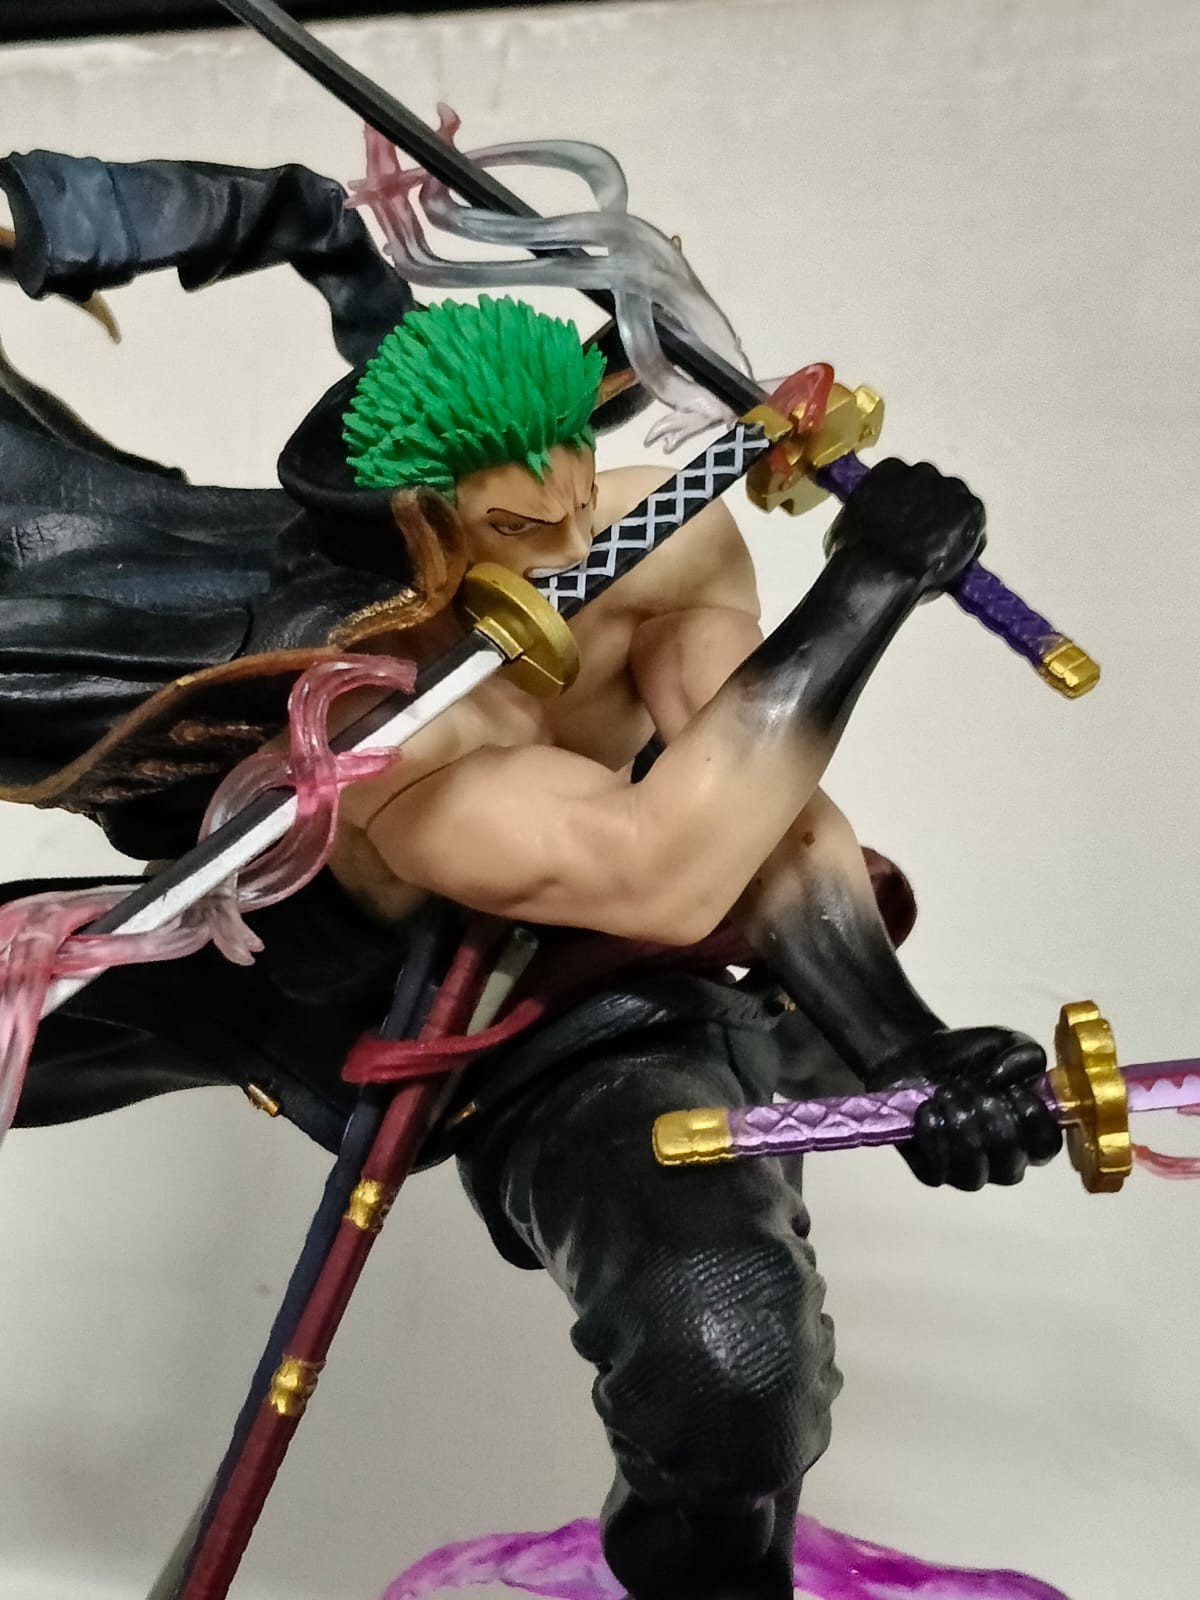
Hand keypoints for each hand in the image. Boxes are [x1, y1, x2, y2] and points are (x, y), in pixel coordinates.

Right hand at [825, 458, 985, 593]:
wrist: (877, 572)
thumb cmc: (852, 552)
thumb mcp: (850, 522)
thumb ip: (869, 514)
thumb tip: (873, 524)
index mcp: (889, 470)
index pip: (903, 480)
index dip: (905, 503)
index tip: (902, 522)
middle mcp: (923, 472)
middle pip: (932, 489)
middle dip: (930, 511)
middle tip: (921, 540)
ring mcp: (949, 490)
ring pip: (955, 507)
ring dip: (950, 525)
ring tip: (939, 554)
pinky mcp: (970, 511)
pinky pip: (973, 527)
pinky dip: (967, 543)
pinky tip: (954, 563)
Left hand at [878, 1026, 1062, 1188]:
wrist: (916, 1056)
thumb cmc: (971, 1057)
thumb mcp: (1006, 1043)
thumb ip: (1024, 1055)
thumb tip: (1005, 1079)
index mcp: (1030, 1133)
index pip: (1046, 1146)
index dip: (1034, 1123)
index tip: (1014, 1091)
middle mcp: (1005, 1160)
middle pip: (1010, 1162)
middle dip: (989, 1119)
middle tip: (967, 1085)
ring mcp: (970, 1171)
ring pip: (975, 1174)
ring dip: (960, 1128)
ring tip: (944, 1093)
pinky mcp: (934, 1172)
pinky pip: (937, 1172)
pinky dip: (933, 1137)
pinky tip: (928, 1109)